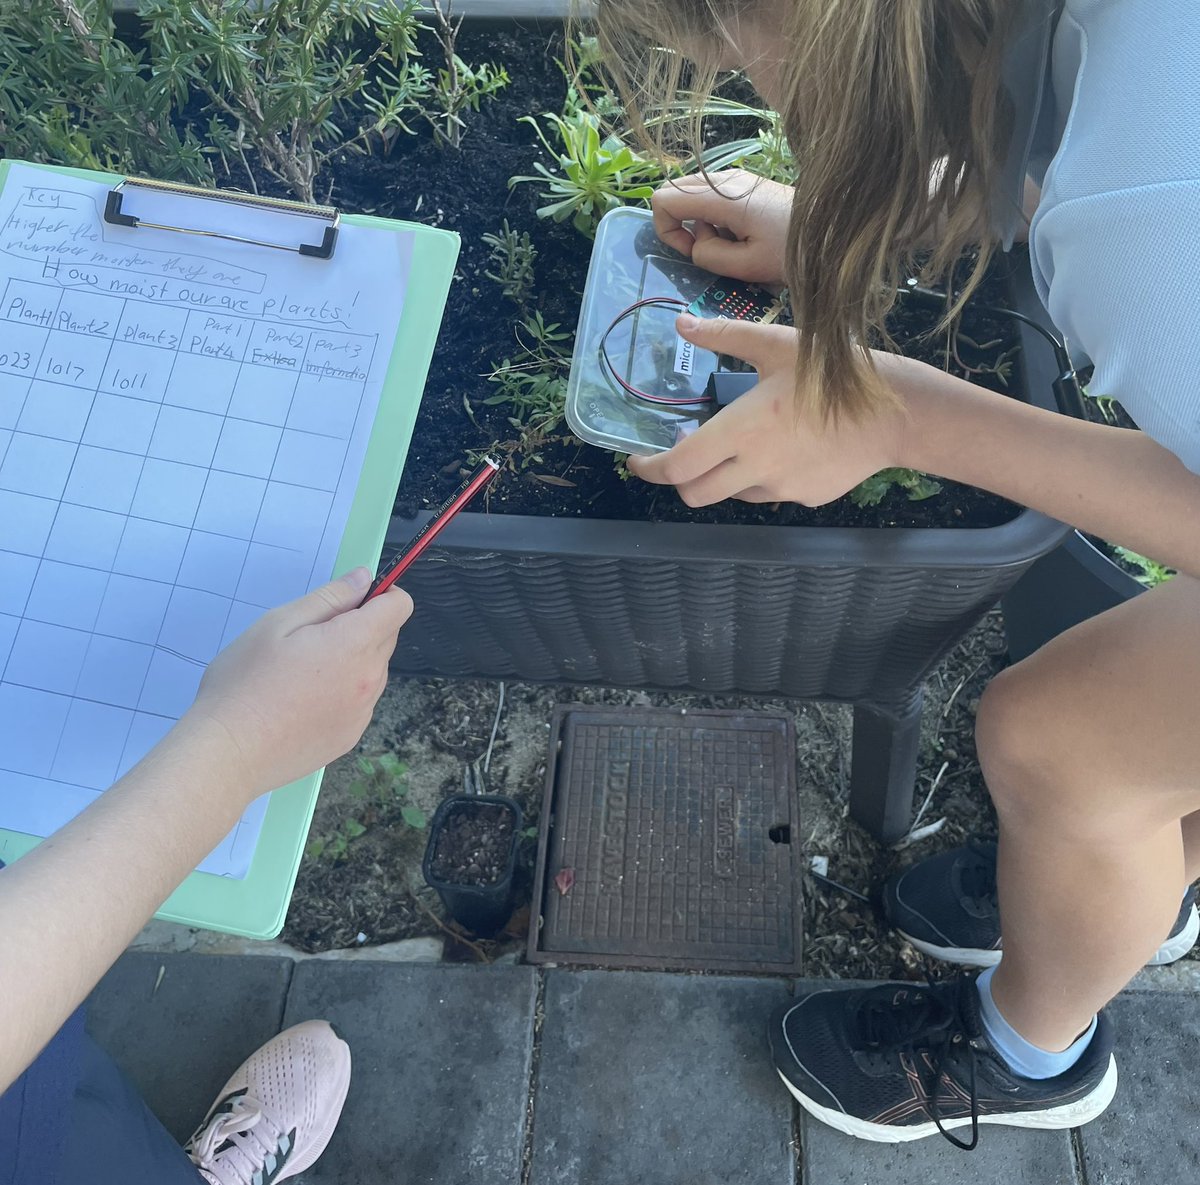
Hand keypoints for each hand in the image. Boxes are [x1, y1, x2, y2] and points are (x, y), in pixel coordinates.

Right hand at [187, 569, 412, 797]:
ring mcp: (363, 712)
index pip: (399, 606)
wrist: (229, 753)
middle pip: (386, 637)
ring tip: (301, 673)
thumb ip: (329, 598)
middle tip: (309, 637)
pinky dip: (342, 692)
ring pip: (373, 669)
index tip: (351, 599)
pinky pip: (359, 701)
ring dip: (351, 660)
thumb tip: (363, 579)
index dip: (381, 594)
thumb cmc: (245, 683)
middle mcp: (370, 679)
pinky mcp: (351, 736)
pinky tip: (302, 701)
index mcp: (355, 644)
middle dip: (360, 626)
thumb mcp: (279, 624)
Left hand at [627, 315, 904, 505]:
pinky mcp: (805, 496)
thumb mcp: (777, 344)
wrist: (898, 413)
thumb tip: (681, 325)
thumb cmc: (834, 372)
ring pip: (731, 495)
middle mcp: (754, 468)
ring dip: (721, 477)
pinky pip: (769, 493)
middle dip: (678, 480)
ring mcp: (780, 488)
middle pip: (694, 494)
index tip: (637, 461)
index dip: (649, 469)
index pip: (677, 467)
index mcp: (740, 431)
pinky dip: (759, 478)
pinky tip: (782, 449)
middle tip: (680, 456)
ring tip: (736, 446)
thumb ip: (724, 337)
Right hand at [652, 170, 793, 285]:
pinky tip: (741, 235)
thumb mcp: (747, 265)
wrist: (834, 229)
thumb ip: (709, 256)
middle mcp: (724, 178)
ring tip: (731, 245)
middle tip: (708, 250)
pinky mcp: (746, 184)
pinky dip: (715, 218)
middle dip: (680, 226)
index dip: (667, 231)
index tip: (691, 252)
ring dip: (700, 224)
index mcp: (721, 195)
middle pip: (674, 192)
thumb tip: (696, 245)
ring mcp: (736, 177)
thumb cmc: (793, 250)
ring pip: (692, 196)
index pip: (663, 199)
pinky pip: (712, 198)